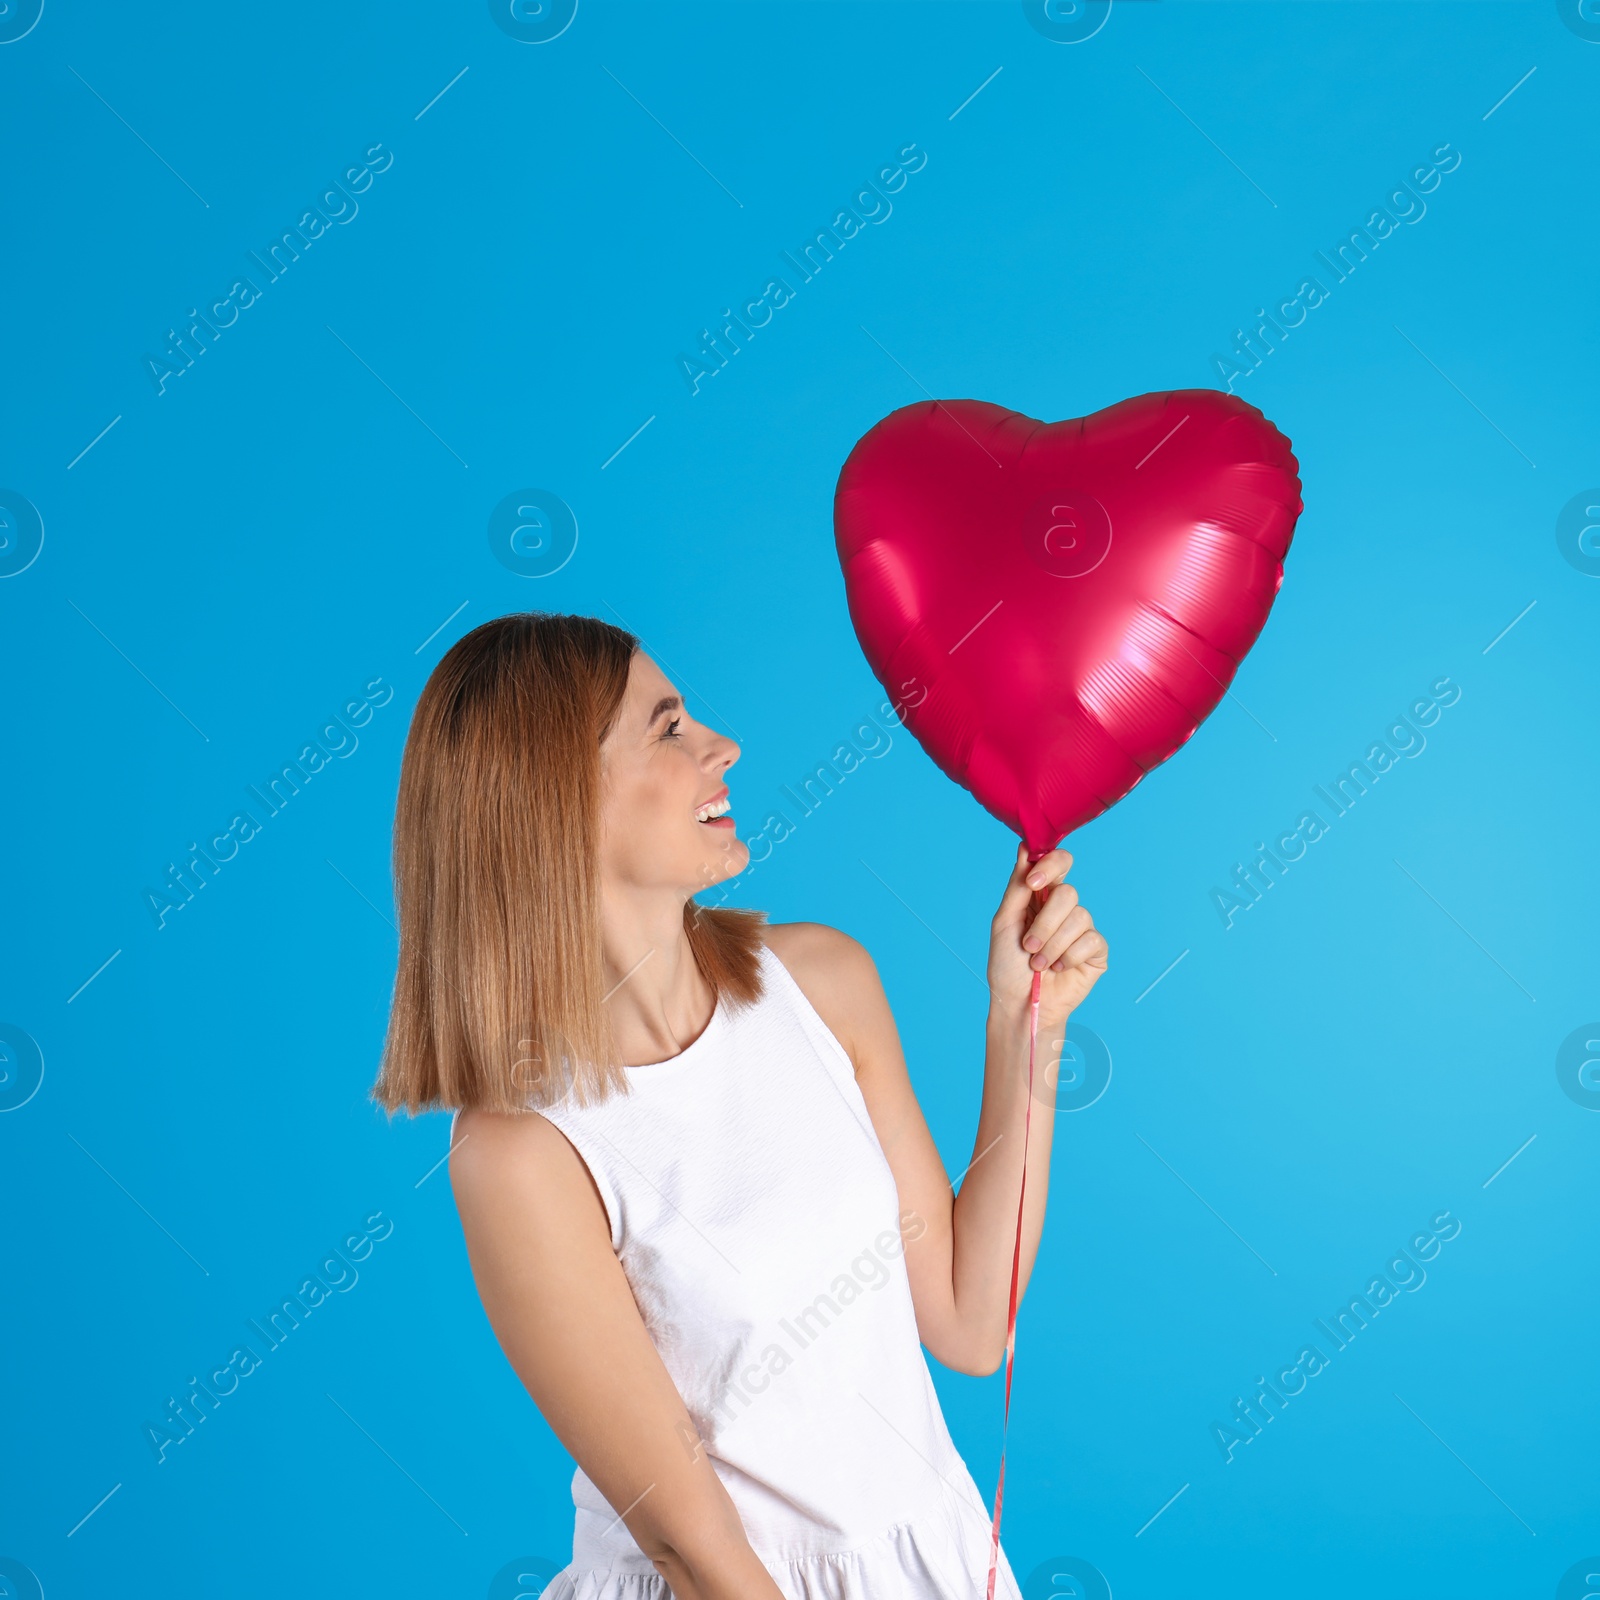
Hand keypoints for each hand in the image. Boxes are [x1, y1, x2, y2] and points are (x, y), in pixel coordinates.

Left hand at [986, 843, 1107, 1030]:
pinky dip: (1069, 957)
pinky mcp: (1096, 951)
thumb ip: (1017, 887)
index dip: (1050, 866)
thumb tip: (1026, 847)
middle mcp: (1063, 909)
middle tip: (1028, 946)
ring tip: (1039, 964)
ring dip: (1052, 946)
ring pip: (1079, 918)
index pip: (1058, 863)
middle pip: (1068, 893)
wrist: (1020, 1004)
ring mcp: (1082, 929)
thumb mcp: (1004, 923)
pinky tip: (1059, 969)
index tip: (1033, 882)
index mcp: (1041, 896)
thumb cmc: (1007, 965)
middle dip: (1044, 924)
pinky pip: (1091, 940)